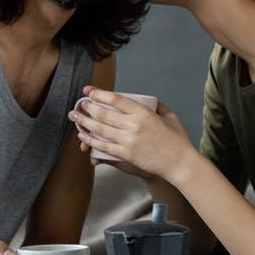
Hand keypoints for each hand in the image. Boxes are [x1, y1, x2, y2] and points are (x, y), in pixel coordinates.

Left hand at [69, 87, 193, 181]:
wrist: (180, 163)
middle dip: (88, 107)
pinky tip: (83, 137)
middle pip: (104, 113)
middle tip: (79, 104)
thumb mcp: (170, 116)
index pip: (116, 100)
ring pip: (100, 129)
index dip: (99, 94)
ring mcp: (128, 141)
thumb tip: (146, 100)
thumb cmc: (177, 140)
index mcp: (144, 113)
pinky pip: (103, 146)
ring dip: (84, 122)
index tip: (89, 91)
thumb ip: (157, 106)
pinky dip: (91, 141)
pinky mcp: (126, 155)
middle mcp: (133, 125)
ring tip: (74, 116)